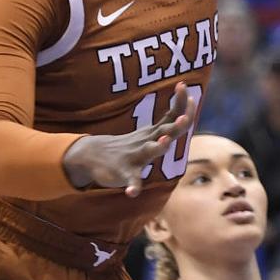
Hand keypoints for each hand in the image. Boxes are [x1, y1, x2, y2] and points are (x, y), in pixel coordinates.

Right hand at [62, 81, 191, 195]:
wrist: (92, 155)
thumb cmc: (130, 145)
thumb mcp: (150, 133)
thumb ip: (168, 124)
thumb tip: (188, 112)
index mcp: (154, 133)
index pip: (172, 115)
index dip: (180, 104)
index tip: (183, 86)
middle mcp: (147, 141)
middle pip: (166, 130)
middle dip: (177, 125)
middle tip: (186, 116)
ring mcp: (135, 156)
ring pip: (149, 151)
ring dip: (159, 146)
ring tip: (165, 141)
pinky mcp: (124, 172)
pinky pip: (130, 180)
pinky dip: (132, 186)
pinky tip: (133, 192)